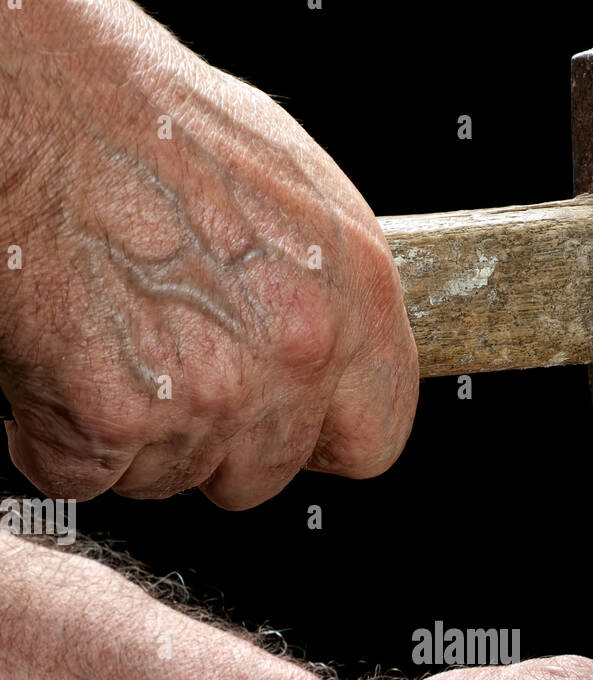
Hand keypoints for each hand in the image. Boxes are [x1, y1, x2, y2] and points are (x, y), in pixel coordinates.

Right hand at [0, 0, 417, 506]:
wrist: (30, 99)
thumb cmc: (142, 119)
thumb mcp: (288, 188)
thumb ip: (323, 296)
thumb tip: (334, 354)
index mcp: (353, 295)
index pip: (372, 439)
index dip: (318, 440)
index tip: (290, 430)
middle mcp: (294, 352)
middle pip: (263, 473)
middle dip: (212, 439)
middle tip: (165, 363)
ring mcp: (207, 392)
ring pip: (173, 480)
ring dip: (134, 437)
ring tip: (108, 339)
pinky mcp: (112, 417)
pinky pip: (87, 477)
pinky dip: (56, 438)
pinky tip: (58, 365)